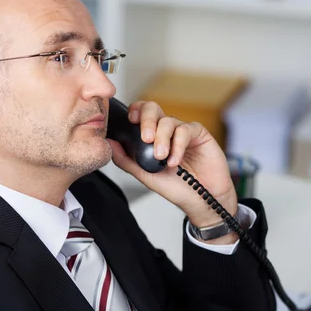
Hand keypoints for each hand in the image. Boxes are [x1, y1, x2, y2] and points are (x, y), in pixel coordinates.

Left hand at [106, 100, 237, 229]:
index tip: (131, 120)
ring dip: (162, 139)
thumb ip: (126, 160)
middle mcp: (168, 130)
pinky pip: (186, 130)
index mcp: (153, 136)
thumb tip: (108, 142)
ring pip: (168, 121)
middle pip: (153, 109)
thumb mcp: (145, 175)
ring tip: (161, 158)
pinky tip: (175, 161)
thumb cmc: (177, 188)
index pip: (141, 114)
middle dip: (146, 120)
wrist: (202, 201)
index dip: (135, 111)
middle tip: (145, 138)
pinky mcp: (200, 134)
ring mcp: (183, 131)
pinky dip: (178, 145)